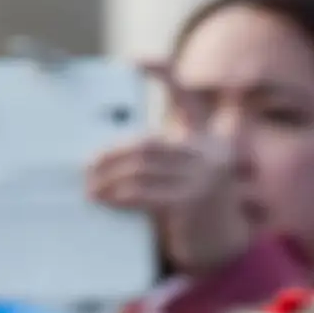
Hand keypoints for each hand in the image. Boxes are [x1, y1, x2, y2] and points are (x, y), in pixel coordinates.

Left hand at [91, 70, 254, 275]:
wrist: (225, 253)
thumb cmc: (197, 208)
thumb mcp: (188, 174)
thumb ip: (167, 154)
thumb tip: (111, 149)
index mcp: (211, 138)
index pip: (187, 98)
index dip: (163, 75)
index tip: (138, 60)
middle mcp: (212, 152)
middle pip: (146, 143)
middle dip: (112, 153)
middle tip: (88, 165)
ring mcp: (205, 176)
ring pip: (140, 167)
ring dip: (109, 177)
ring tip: (91, 186)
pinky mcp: (192, 201)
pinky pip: (143, 192)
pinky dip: (118, 195)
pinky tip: (104, 200)